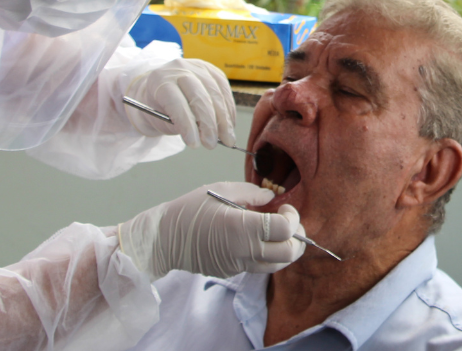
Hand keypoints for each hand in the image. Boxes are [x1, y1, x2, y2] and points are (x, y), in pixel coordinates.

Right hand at [118, 182, 304, 278]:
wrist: (164, 239)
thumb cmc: (189, 210)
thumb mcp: (220, 190)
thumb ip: (251, 193)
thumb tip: (272, 198)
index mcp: (242, 228)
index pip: (285, 229)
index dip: (292, 217)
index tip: (284, 208)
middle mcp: (244, 251)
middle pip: (289, 253)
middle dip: (297, 238)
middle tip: (289, 223)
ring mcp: (239, 265)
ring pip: (278, 266)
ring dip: (286, 250)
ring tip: (278, 233)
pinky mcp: (233, 272)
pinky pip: (260, 267)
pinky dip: (268, 256)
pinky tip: (258, 240)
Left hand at [126, 58, 234, 147]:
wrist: (160, 88)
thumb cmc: (159, 106)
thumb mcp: (160, 118)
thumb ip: (179, 124)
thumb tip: (203, 135)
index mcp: (160, 80)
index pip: (177, 103)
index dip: (187, 125)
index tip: (195, 145)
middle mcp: (179, 69)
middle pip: (199, 97)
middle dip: (208, 124)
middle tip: (211, 144)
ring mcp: (198, 67)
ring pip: (216, 94)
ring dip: (224, 120)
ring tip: (227, 139)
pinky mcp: (212, 70)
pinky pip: (225, 90)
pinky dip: (229, 111)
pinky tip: (229, 125)